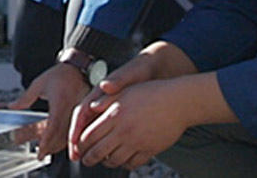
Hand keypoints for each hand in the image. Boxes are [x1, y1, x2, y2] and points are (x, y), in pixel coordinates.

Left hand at [8, 63, 89, 159]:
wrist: (80, 68)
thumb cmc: (61, 74)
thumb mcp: (40, 83)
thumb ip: (25, 97)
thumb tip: (12, 107)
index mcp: (61, 100)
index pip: (53, 125)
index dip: (46, 140)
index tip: (40, 150)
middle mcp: (73, 108)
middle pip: (63, 134)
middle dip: (51, 146)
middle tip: (41, 154)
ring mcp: (80, 113)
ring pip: (71, 136)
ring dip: (59, 145)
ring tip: (47, 151)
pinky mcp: (85, 115)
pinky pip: (77, 132)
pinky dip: (68, 140)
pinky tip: (60, 144)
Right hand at [69, 40, 198, 148]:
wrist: (160, 67)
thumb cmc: (145, 68)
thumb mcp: (133, 72)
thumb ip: (119, 79)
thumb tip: (104, 86)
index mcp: (101, 91)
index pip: (82, 111)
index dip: (76, 127)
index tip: (74, 142)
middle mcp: (103, 101)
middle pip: (85, 123)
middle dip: (79, 140)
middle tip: (76, 156)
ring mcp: (111, 108)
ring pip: (95, 128)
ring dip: (91, 144)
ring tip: (88, 158)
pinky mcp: (121, 114)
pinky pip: (109, 130)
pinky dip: (107, 142)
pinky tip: (109, 153)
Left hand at [70, 79, 189, 168]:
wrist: (179, 102)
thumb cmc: (152, 93)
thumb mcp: (126, 92)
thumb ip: (106, 101)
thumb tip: (90, 108)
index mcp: (114, 115)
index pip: (89, 135)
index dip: (80, 144)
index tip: (78, 148)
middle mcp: (123, 130)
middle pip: (98, 152)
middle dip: (88, 159)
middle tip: (86, 160)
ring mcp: (137, 142)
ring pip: (114, 160)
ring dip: (106, 163)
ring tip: (104, 161)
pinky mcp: (150, 150)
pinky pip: (132, 163)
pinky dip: (125, 165)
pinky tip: (123, 161)